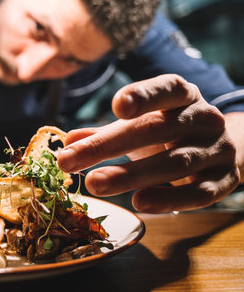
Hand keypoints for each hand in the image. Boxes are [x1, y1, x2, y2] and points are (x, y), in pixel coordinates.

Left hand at [57, 74, 239, 212]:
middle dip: (109, 145)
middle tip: (69, 160)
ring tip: (94, 184)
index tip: (116, 106)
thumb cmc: (169, 132)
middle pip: (156, 129)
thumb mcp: (139, 125)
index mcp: (182, 95)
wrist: (221, 150)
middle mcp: (203, 118)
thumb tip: (68, 140)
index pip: (165, 89)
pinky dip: (169, 199)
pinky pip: (198, 193)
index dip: (143, 95)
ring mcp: (217, 149)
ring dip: (130, 175)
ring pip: (175, 162)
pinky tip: (139, 203)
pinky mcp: (224, 180)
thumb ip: (105, 132)